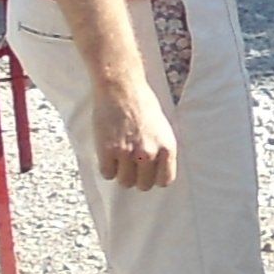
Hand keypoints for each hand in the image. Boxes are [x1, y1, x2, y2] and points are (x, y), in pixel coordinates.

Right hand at [95, 73, 178, 192]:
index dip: (155, 178)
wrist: (121, 88)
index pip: (165, 180)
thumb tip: (155, 169)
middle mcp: (150, 154)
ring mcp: (128, 153)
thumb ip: (160, 149)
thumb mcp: (162, 128)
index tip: (148, 173)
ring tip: (118, 158)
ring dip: (121, 173)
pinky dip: (106, 167)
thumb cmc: (142, 103)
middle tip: (130, 165)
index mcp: (167, 148)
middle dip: (137, 177)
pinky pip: (107, 173)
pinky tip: (107, 154)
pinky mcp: (108, 151)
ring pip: (125, 182)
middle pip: (144, 185)